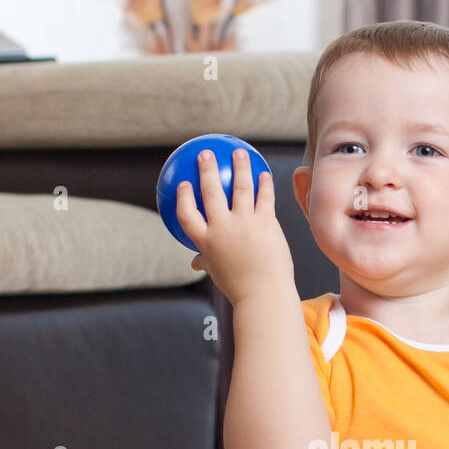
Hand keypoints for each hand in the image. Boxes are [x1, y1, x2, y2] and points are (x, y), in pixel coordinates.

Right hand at [175, 147, 294, 304]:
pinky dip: (264, 184)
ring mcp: (244, 224)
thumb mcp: (216, 273)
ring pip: (239, 186)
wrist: (264, 295)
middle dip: (206, 169)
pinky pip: (264, 197)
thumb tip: (194, 263)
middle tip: (206, 154)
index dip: (183, 196)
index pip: (186, 214)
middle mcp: (221, 228)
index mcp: (205, 241)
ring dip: (239, 166)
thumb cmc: (240, 287)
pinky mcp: (265, 223)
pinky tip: (264, 174)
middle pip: (210, 191)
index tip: (184, 184)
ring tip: (239, 153)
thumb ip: (205, 261)